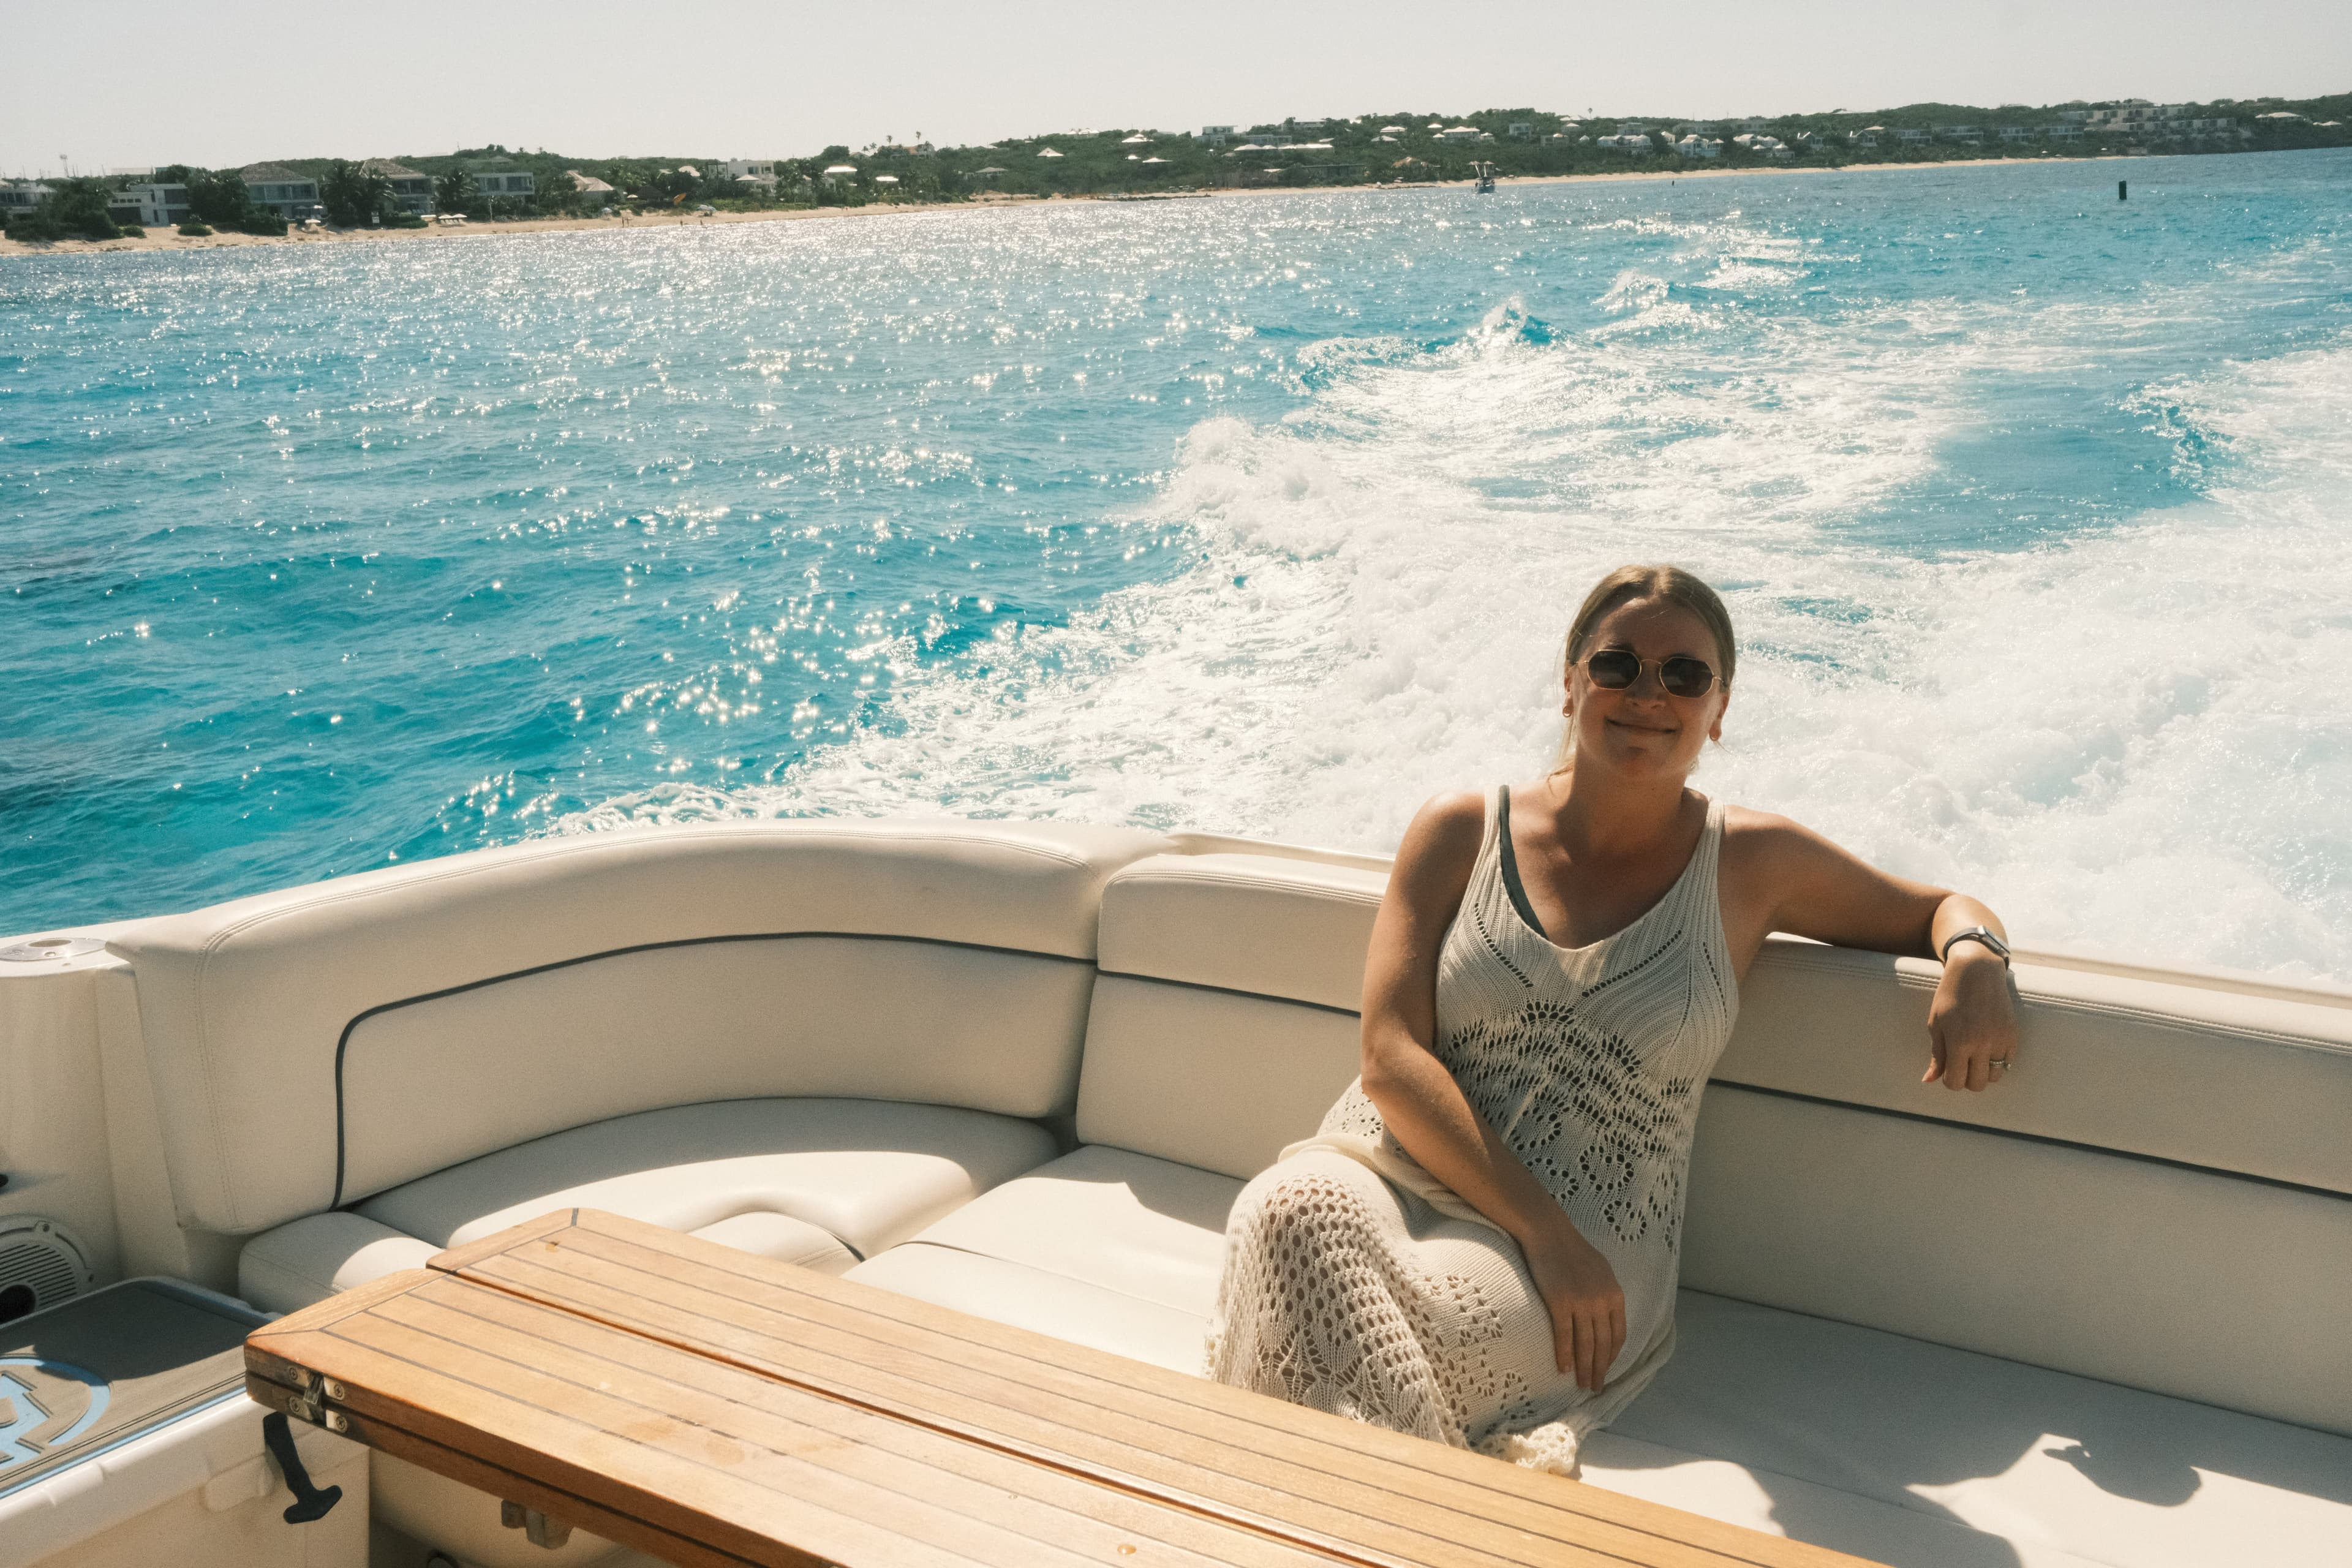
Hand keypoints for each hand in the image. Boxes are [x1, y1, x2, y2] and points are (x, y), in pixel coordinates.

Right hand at [1522, 1224, 1625, 1392]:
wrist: (1548, 1232)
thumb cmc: (1571, 1249)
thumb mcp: (1600, 1270)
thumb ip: (1605, 1294)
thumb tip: (1605, 1317)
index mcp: (1614, 1295)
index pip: (1618, 1335)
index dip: (1613, 1356)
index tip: (1607, 1369)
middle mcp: (1601, 1301)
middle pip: (1603, 1344)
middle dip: (1600, 1369)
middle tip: (1596, 1387)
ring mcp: (1581, 1303)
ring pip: (1585, 1344)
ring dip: (1585, 1368)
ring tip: (1582, 1384)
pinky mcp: (1559, 1302)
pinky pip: (1563, 1336)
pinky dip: (1564, 1355)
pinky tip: (1563, 1369)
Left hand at [1925, 945, 2018, 1090]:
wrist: (1977, 972)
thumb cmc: (1950, 997)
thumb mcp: (1936, 1025)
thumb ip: (1936, 1055)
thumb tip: (1929, 1081)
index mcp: (1959, 1042)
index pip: (1956, 1081)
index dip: (1949, 1081)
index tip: (1948, 1071)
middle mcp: (1982, 1044)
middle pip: (1978, 1084)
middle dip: (1967, 1080)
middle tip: (1961, 1064)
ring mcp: (2001, 1040)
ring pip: (1995, 1077)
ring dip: (1983, 1072)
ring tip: (1974, 1057)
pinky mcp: (2013, 1035)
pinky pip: (2008, 1063)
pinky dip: (1998, 1062)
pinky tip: (1987, 1048)